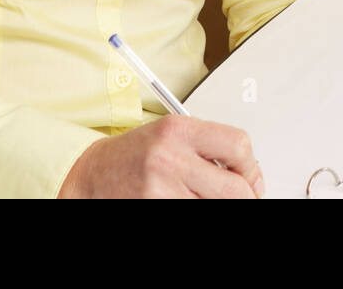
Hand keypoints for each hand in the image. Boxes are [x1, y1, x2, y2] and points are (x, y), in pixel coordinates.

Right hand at [57, 114, 264, 197]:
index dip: (252, 168)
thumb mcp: (171, 135)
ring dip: (217, 204)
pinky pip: (191, 212)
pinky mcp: (154, 208)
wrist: (91, 175)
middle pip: (233, 188)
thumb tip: (247, 172)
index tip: (252, 179)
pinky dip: (197, 207)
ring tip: (205, 196)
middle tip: (247, 198)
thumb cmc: (133, 154)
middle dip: (245, 197)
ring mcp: (161, 188)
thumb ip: (207, 147)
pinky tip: (187, 201)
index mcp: (179, 130)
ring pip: (214, 205)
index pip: (237, 145)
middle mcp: (171, 158)